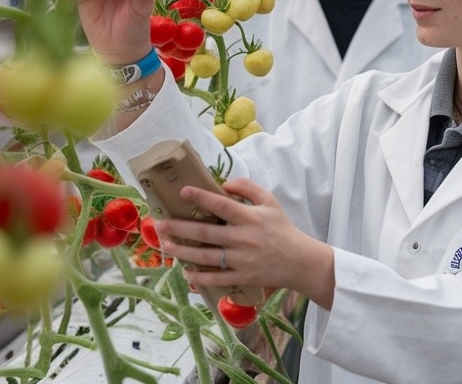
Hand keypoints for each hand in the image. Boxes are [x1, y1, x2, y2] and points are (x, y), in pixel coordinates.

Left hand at [155, 179, 335, 308]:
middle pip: (205, 233)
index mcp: (250, 218)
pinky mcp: (243, 277)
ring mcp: (242, 260)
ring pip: (205, 256)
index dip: (201, 197)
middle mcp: (243, 238)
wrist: (300, 261)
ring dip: (182, 251)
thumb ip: (249, 188)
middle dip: (180, 228)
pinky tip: (186, 272)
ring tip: (166, 246)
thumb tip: (223, 184)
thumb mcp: (271, 202)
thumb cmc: (283, 229)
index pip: (221, 205)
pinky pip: (217, 278)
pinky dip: (200, 277)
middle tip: (160, 224)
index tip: (182, 192)